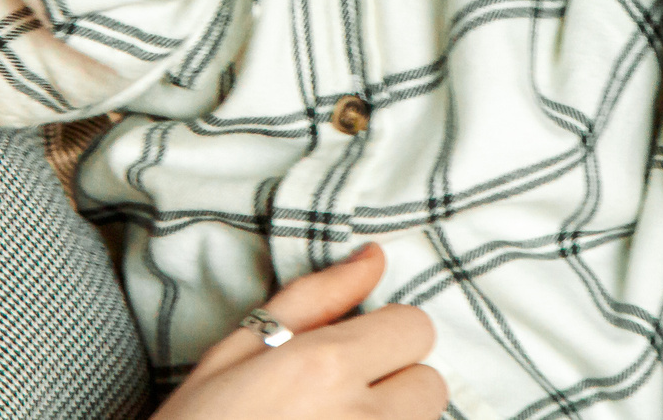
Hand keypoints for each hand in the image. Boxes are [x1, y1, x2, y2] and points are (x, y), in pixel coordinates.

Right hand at [156, 244, 446, 419]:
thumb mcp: (233, 353)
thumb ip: (312, 300)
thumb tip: (374, 258)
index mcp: (325, 367)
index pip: (415, 328)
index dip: (384, 334)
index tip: (348, 352)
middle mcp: (361, 419)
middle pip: (430, 383)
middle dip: (394, 384)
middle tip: (338, 399)